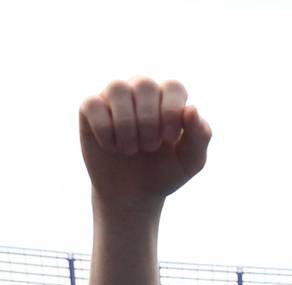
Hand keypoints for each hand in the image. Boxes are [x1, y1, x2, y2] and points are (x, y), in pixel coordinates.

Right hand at [79, 78, 211, 211]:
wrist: (133, 193)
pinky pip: (94, 105)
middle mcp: (141, 89)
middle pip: (144, 84)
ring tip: (131, 149)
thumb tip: (191, 108)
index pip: (173, 86)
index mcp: (169, 97)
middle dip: (149, 121)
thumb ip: (200, 135)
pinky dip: (105, 132)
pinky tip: (112, 147)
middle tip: (150, 147)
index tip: (170, 140)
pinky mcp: (90, 107)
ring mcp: (115, 96)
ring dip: (126, 125)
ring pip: (118, 88)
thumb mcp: (190, 161)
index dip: (171, 112)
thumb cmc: (165, 171)